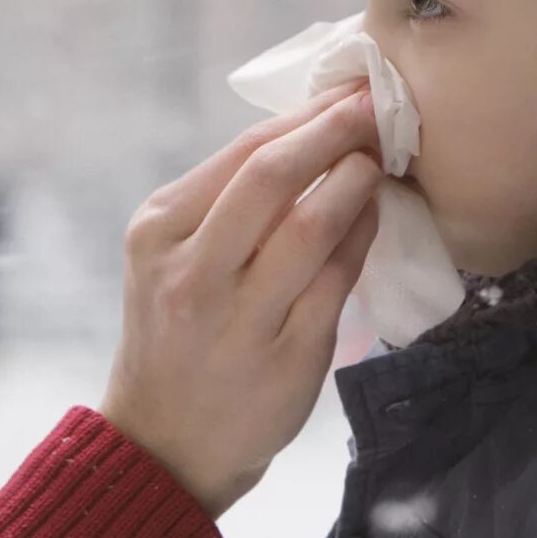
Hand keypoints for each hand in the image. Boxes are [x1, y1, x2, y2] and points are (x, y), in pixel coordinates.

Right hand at [100, 83, 383, 519]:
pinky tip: (375, 218)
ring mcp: (239, 319)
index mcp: (158, 231)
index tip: (345, 95)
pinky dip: (363, 238)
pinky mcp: (286, 358)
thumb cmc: (176, 332)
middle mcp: (192, 272)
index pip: (240, 154)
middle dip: (333, 132)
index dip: (303, 118)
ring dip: (356, 183)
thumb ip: (222, 203)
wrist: (165, 442)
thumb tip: (307, 133)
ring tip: (378, 162)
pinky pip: (338, 282)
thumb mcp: (169, 258)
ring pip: (312, 227)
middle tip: (373, 108)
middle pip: (272, 176)